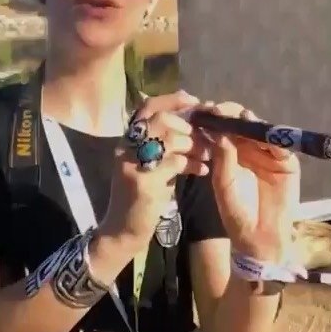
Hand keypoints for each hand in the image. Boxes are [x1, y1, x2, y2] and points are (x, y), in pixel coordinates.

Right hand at [99, 90, 211, 251]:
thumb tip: (191, 124)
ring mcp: (131, 164)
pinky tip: (203, 171)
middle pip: (161, 120)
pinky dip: (194, 164)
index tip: (195, 101)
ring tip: (207, 155)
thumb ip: (163, 146)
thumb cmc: (140, 198)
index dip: (172, 100)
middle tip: (207, 138)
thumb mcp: (149, 166)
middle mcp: (125, 147)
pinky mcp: (142, 182)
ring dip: (195, 145)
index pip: (147, 107)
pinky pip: (175, 163)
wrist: (123, 231)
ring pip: (170, 139)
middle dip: (189, 127)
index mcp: (127, 140)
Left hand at [203, 102, 300, 262]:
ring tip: (240, 117)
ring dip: (251, 123)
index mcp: (230, 153)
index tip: (205, 111)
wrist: (258, 238)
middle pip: (242, 125)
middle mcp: (249, 150)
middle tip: (220, 110)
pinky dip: (273, 139)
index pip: (224, 129)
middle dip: (231, 114)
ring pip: (261, 132)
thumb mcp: (224, 184)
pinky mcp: (287, 164)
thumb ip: (223, 159)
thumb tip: (220, 132)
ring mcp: (269, 155)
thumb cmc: (236, 212)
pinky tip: (261, 133)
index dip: (216, 118)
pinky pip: (281, 148)